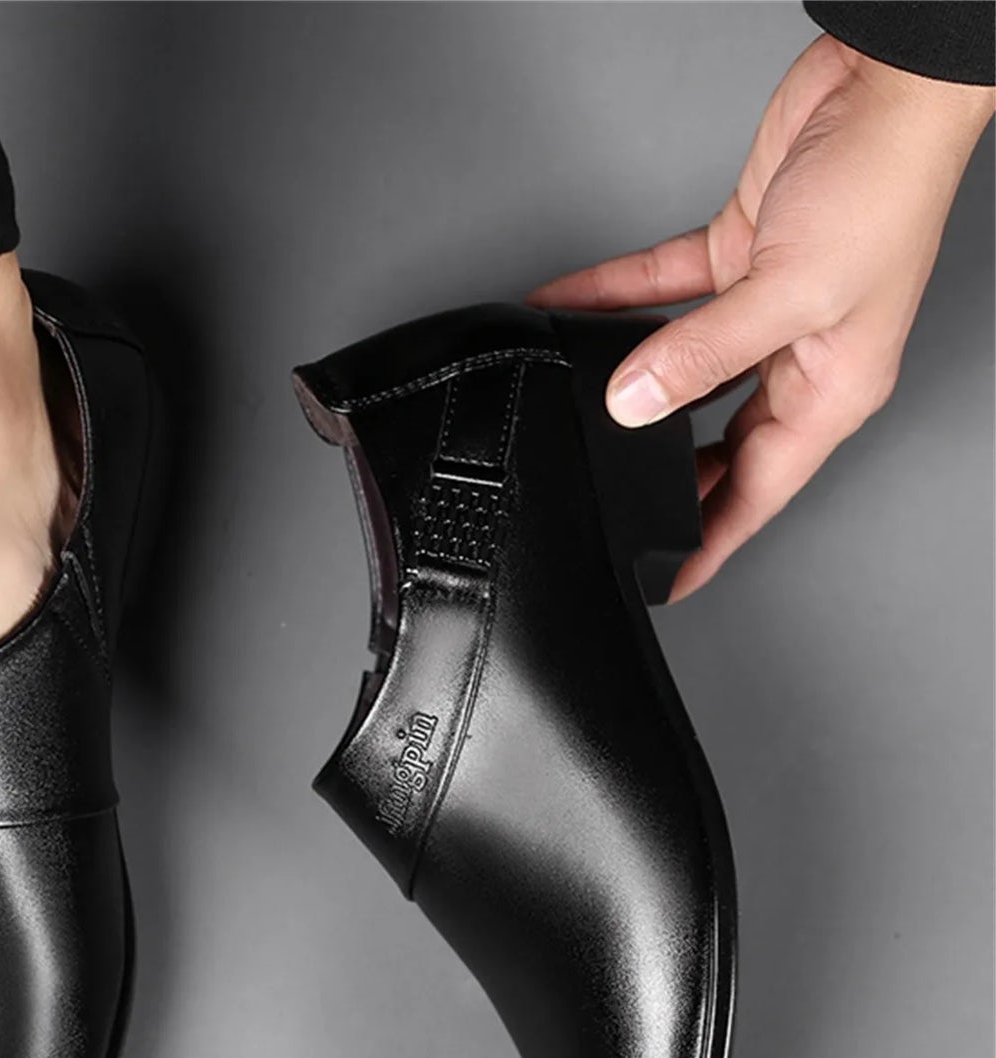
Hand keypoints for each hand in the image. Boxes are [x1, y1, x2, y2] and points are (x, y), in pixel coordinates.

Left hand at [528, 36, 993, 599]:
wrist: (888, 84)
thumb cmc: (885, 188)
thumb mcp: (791, 294)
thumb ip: (703, 354)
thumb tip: (632, 403)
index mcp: (830, 392)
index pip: (757, 492)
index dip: (707, 540)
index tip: (664, 578)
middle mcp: (797, 359)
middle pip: (717, 442)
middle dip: (663, 475)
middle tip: (605, 504)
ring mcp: (763, 308)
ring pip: (681, 369)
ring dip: (626, 387)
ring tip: (572, 417)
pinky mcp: (735, 255)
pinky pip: (658, 292)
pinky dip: (609, 302)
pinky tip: (564, 314)